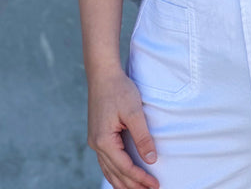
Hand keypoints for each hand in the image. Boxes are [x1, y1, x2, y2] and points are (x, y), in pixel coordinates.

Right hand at [87, 66, 158, 188]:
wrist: (102, 74)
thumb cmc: (118, 89)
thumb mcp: (134, 111)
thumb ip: (142, 136)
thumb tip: (151, 159)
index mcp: (103, 141)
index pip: (125, 167)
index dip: (140, 178)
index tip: (155, 185)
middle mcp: (96, 145)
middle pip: (115, 173)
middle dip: (133, 186)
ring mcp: (95, 141)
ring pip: (109, 170)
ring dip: (123, 182)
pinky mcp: (97, 136)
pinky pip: (106, 161)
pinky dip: (115, 172)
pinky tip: (122, 176)